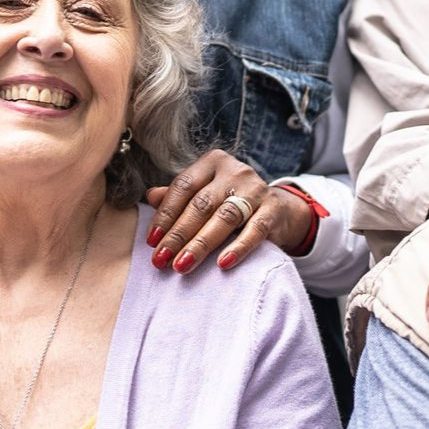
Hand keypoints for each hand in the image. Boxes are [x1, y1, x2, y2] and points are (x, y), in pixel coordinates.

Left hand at [144, 149, 312, 273]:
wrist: (279, 209)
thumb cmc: (231, 201)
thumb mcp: (205, 193)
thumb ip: (179, 195)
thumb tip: (150, 197)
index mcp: (212, 162)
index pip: (183, 186)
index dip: (165, 214)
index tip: (151, 241)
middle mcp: (235, 171)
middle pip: (201, 204)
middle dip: (178, 234)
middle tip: (161, 260)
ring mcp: (256, 189)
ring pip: (224, 217)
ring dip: (200, 244)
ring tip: (182, 265)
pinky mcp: (273, 210)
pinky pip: (254, 230)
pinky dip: (238, 248)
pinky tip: (222, 264)